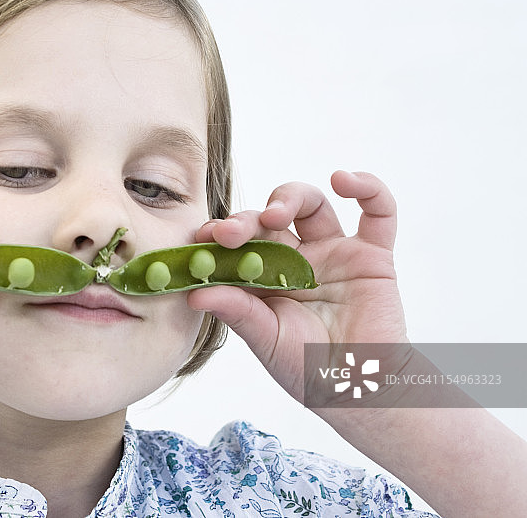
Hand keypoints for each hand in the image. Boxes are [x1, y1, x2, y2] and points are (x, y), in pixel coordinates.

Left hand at [188, 171, 405, 402]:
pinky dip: (367, 188)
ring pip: (312, 205)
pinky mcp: (373, 255)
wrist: (360, 390)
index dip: (220, 234)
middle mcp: (297, 259)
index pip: (239, 244)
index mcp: (265, 278)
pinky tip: (343, 180)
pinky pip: (378, 212)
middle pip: (270, 219)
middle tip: (231, 232)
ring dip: (291, 197)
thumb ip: (236, 312)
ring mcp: (334, 254)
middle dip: (249, 219)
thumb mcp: (265, 339)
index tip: (202, 237)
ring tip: (277, 213)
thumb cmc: (308, 369)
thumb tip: (192, 295)